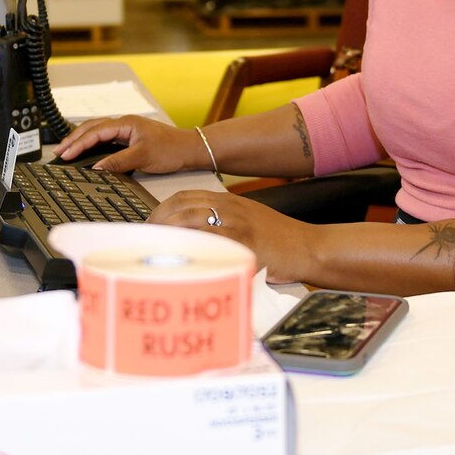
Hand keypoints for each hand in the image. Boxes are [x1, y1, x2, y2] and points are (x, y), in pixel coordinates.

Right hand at [54, 115, 202, 174]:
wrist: (190, 149)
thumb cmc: (172, 149)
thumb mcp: (143, 157)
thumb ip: (118, 162)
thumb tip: (96, 168)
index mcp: (126, 123)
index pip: (95, 132)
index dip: (78, 143)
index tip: (65, 154)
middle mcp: (125, 124)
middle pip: (92, 128)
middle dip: (73, 139)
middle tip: (58, 152)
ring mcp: (128, 130)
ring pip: (98, 131)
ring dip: (81, 140)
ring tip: (66, 150)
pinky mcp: (131, 138)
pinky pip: (106, 138)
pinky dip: (92, 143)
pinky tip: (87, 150)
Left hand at [150, 190, 316, 284]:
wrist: (308, 247)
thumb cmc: (279, 241)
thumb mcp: (247, 224)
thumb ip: (221, 226)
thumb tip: (191, 241)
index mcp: (228, 200)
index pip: (183, 196)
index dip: (160, 210)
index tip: (149, 227)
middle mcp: (229, 206)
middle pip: (180, 205)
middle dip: (157, 222)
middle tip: (145, 242)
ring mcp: (236, 221)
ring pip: (189, 218)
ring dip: (167, 234)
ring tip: (155, 251)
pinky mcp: (243, 239)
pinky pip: (209, 238)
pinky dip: (190, 246)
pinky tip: (180, 258)